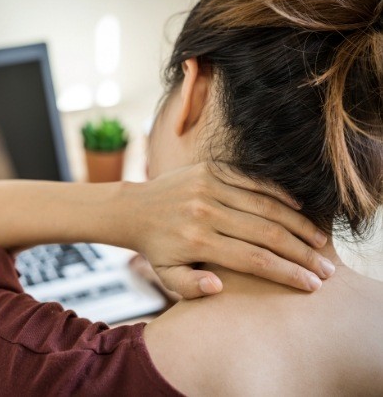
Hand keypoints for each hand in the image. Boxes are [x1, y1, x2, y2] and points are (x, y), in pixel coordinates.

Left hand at [124, 163, 332, 298]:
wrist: (135, 208)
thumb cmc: (156, 248)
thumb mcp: (166, 275)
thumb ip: (190, 288)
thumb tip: (220, 289)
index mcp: (197, 242)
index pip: (253, 260)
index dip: (287, 272)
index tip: (311, 283)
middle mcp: (206, 213)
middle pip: (266, 234)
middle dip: (301, 252)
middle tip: (325, 267)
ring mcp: (209, 187)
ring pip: (265, 206)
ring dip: (297, 224)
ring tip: (320, 241)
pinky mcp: (210, 170)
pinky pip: (251, 181)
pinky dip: (278, 194)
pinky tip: (299, 208)